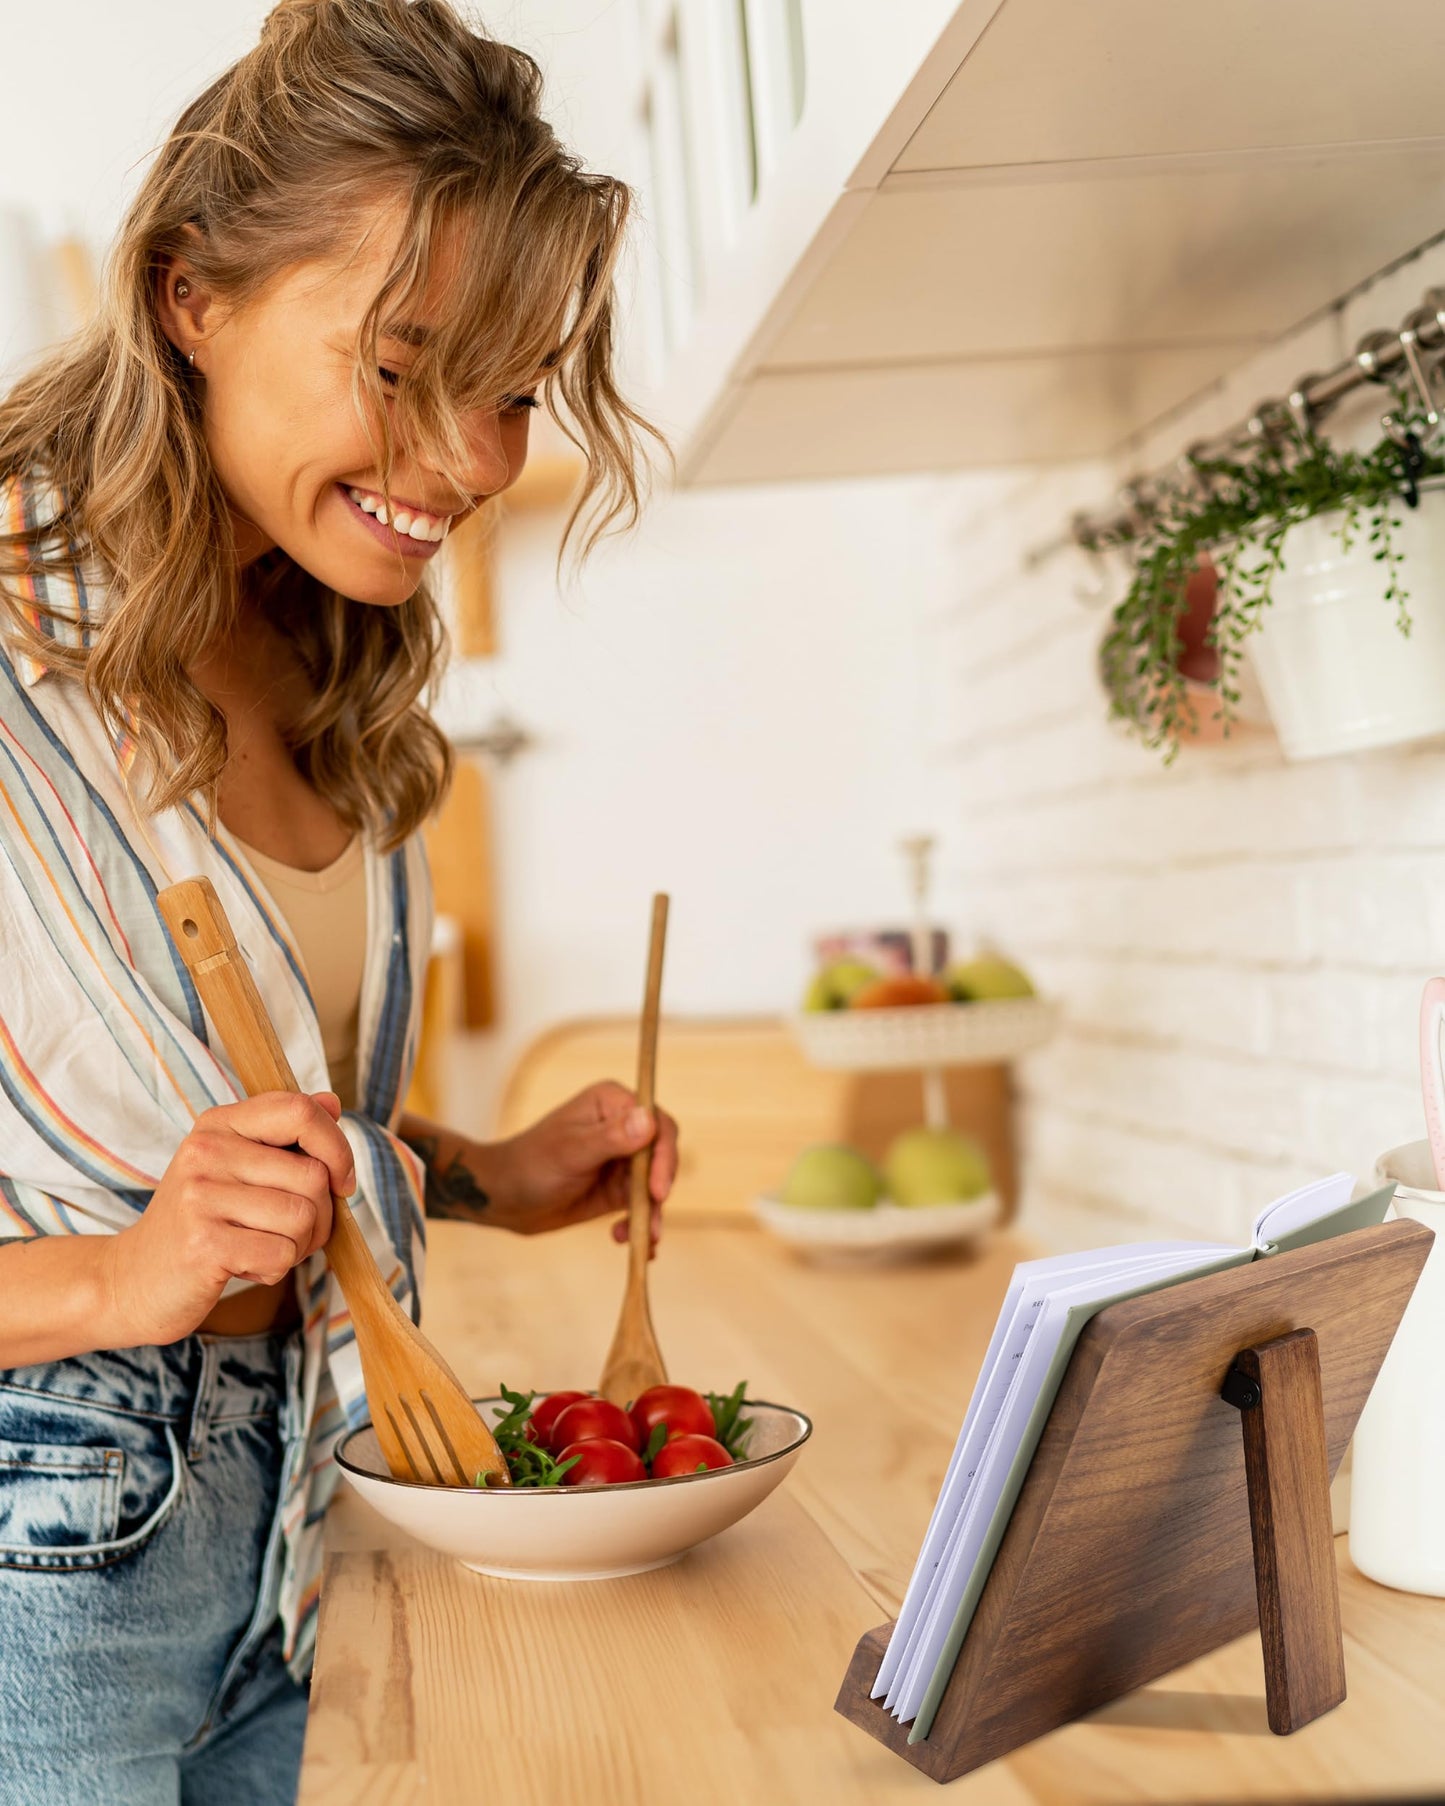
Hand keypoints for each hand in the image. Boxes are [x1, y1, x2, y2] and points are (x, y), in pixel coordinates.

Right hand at [101, 1091, 354, 1346]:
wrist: (131, 1279)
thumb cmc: (199, 1222)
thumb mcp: (234, 1167)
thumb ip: (284, 1136)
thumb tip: (333, 1102)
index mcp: (219, 1123)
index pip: (300, 1111)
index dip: (338, 1148)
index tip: (341, 1182)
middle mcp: (206, 1151)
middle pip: (314, 1176)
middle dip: (322, 1216)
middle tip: (290, 1234)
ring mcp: (201, 1197)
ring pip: (303, 1218)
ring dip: (298, 1246)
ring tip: (261, 1248)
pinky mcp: (203, 1244)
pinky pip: (281, 1255)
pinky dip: (274, 1270)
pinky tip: (242, 1267)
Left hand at [485, 1082, 678, 1251]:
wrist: (503, 1198)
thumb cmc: (529, 1165)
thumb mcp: (570, 1152)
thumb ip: (611, 1138)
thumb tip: (649, 1120)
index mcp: (612, 1104)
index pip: (657, 1124)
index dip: (664, 1157)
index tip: (657, 1190)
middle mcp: (623, 1127)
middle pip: (662, 1156)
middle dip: (659, 1190)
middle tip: (651, 1224)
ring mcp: (623, 1159)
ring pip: (655, 1185)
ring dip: (651, 1214)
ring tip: (642, 1241)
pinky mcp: (619, 1188)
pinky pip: (642, 1205)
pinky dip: (639, 1224)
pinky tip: (623, 1238)